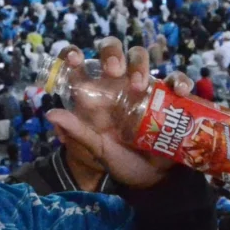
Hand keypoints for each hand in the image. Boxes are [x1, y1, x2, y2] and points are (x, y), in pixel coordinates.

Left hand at [46, 38, 193, 188]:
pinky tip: (178, 90)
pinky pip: (174, 79)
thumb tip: (51, 113)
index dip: (72, 54)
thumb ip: (78, 132)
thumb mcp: (97, 149)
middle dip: (112, 53)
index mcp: (95, 94)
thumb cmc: (120, 160)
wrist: (150, 179)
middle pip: (113, 51)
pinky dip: (178, 80)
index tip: (73, 59)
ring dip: (139, 64)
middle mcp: (117, 84)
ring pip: (140, 57)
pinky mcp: (167, 96)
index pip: (79, 64)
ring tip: (139, 85)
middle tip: (114, 71)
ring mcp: (143, 87)